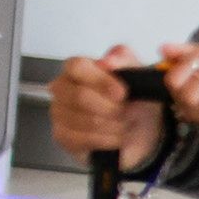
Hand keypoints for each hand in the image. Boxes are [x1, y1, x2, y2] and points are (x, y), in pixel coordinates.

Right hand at [50, 46, 163, 169]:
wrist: (139, 126)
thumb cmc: (132, 97)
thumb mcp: (136, 72)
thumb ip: (123, 59)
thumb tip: (109, 60)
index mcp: (77, 67)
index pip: (77, 66)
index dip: (101, 80)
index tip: (121, 93)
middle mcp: (62, 88)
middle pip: (80, 96)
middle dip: (113, 107)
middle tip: (127, 110)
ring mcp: (59, 112)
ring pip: (87, 121)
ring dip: (116, 125)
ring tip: (125, 122)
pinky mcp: (62, 136)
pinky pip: (85, 139)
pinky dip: (109, 139)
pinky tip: (116, 135)